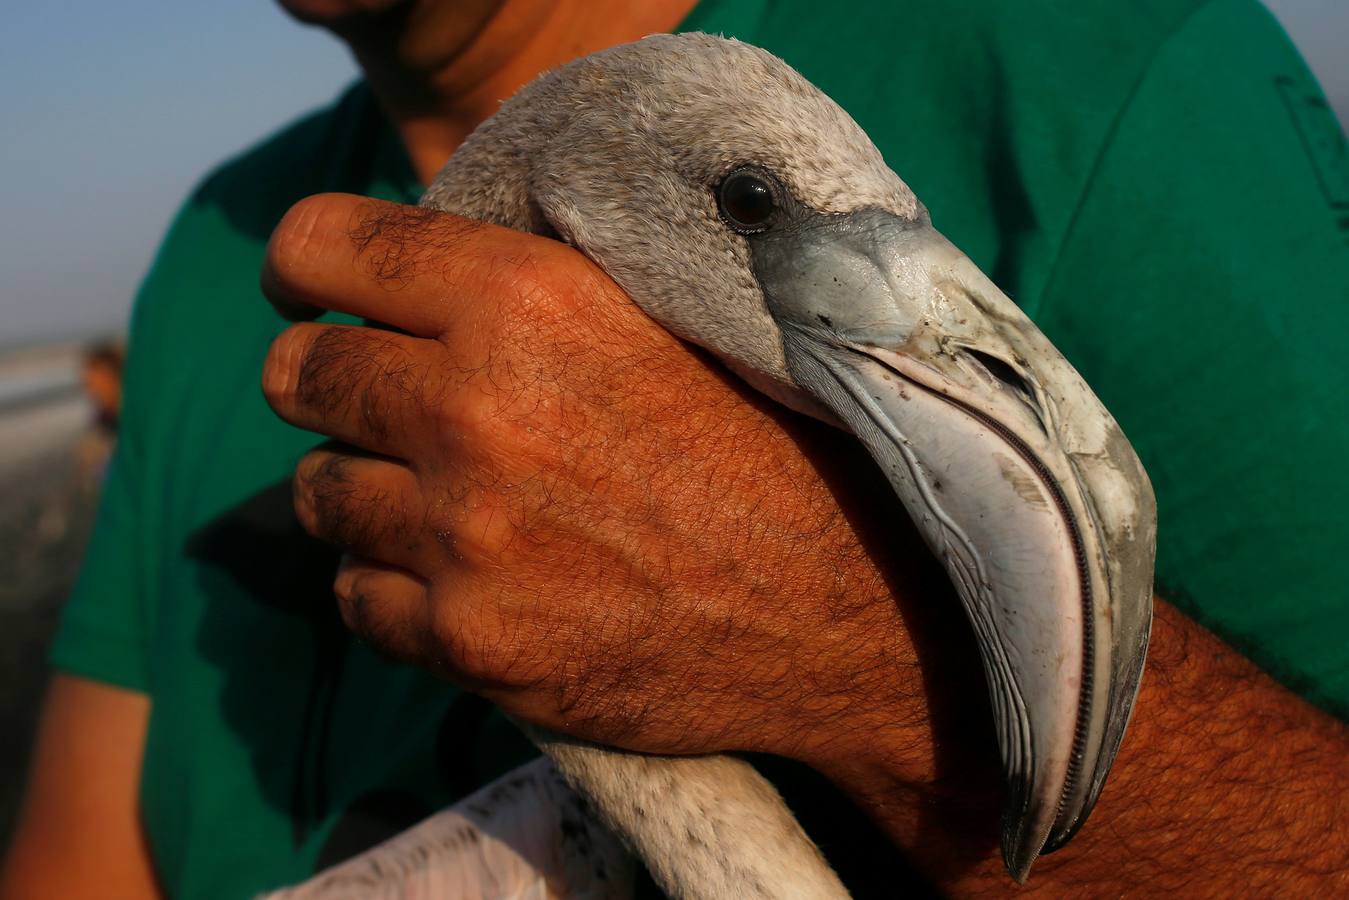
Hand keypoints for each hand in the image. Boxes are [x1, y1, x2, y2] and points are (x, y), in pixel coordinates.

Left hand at [260, 194, 1348, 895]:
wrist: (843, 602)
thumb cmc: (758, 444)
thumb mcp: (649, 316)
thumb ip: (517, 284)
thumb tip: (397, 280)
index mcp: (523, 297)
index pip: (319, 247)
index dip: (303, 270)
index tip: (312, 297)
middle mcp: (476, 407)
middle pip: (295, 375)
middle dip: (327, 382)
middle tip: (378, 403)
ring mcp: (465, 535)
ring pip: (317, 493)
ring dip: (368, 492)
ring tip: (452, 500)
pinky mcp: (470, 641)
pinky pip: (356, 595)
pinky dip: (395, 585)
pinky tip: (469, 576)